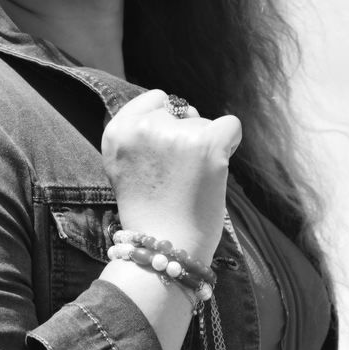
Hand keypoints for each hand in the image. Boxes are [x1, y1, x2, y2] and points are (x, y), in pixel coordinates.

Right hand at [101, 89, 241, 259]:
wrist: (166, 249)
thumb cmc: (148, 213)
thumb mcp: (122, 166)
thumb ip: (135, 135)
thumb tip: (167, 106)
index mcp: (117, 131)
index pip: (153, 100)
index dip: (165, 123)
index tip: (165, 151)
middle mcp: (143, 126)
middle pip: (179, 111)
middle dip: (183, 133)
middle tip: (177, 173)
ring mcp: (175, 133)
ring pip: (202, 122)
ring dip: (202, 145)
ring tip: (191, 181)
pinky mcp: (206, 143)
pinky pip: (230, 125)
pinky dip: (230, 142)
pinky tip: (217, 167)